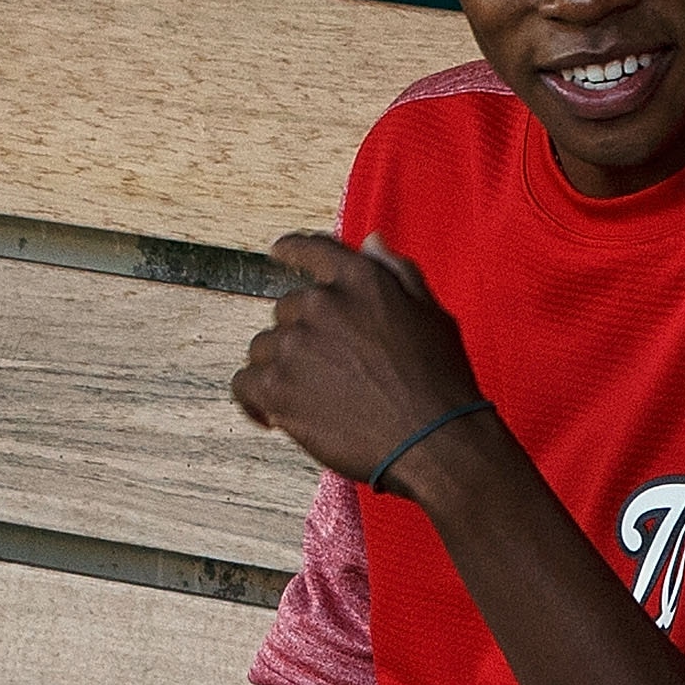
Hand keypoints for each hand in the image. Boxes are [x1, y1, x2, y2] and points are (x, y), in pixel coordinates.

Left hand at [233, 232, 486, 485]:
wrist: (434, 442)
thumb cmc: (440, 382)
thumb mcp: (431, 314)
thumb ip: (397, 272)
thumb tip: (371, 241)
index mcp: (361, 280)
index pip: (313, 249)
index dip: (293, 250)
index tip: (279, 253)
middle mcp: (321, 304)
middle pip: (288, 310)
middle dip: (305, 336)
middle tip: (334, 371)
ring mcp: (294, 346)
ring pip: (265, 347)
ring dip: (284, 368)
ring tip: (316, 398)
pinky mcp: (275, 388)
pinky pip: (245, 383)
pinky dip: (255, 399)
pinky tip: (275, 416)